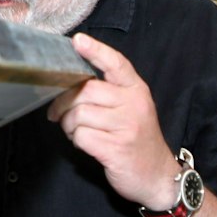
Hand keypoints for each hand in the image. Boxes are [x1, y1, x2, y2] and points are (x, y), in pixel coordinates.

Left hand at [49, 33, 181, 209]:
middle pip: (86, 90)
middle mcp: (133, 105)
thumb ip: (110, 93)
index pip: (116, 64)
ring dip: (68, 124)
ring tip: (75, 131)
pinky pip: (81, 136)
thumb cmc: (138, 140)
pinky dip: (76, 140)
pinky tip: (84, 144)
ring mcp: (126, 127)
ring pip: (79, 114)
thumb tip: (72, 83)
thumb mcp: (133, 109)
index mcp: (137, 90)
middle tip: (59, 114)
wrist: (157, 176)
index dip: (95, 51)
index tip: (77, 41)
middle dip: (64, 102)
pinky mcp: (116, 149)